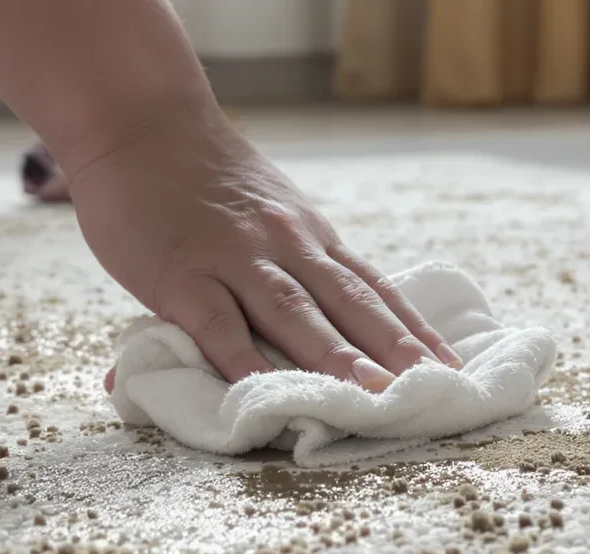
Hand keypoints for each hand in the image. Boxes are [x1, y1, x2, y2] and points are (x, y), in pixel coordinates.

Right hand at [61, 102, 462, 394]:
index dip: (413, 329)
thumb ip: (287, 260)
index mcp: (309, 236)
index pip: (374, 288)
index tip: (449, 367)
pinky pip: (218, 325)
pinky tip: (269, 391)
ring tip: (376, 396)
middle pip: (351, 304)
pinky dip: (245, 360)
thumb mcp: (264, 211)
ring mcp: (235, 259)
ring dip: (339, 357)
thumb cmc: (202, 176)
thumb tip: (313, 316)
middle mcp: (287, 245)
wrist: (140, 120)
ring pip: (296, 314)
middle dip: (395, 351)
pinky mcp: (182, 275)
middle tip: (432, 392)